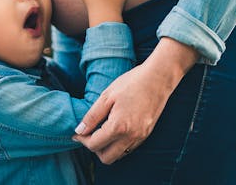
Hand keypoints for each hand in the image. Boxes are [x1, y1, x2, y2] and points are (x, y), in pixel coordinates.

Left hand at [73, 37, 198, 163]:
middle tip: (89, 133)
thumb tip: (79, 130)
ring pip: (119, 155)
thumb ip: (92, 116)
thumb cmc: (131, 83)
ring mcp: (141, 137)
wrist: (158, 78)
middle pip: (106, 158)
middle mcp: (131, 137)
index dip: (82, 140)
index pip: (95, 145)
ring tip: (101, 130)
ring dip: (107, 148)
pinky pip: (129, 148)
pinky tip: (115, 129)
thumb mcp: (107, 96)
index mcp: (119, 127)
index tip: (77, 133)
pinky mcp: (147, 134)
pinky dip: (119, 144)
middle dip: (94, 148)